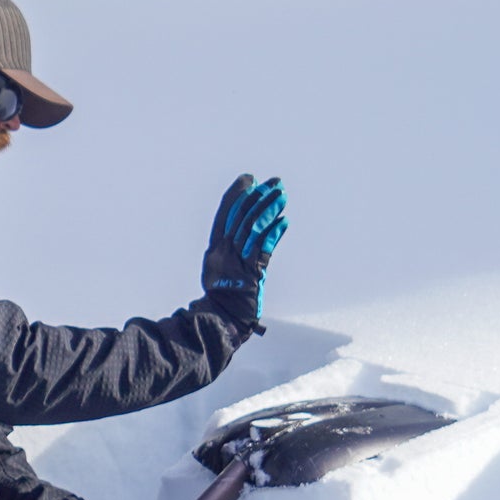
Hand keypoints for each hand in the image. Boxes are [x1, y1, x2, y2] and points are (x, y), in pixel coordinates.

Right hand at [200, 174, 287, 332]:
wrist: (220, 320)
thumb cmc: (221, 301)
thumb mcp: (218, 272)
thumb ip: (227, 254)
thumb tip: (237, 236)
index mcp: (215, 250)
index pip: (225, 214)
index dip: (237, 195)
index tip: (249, 179)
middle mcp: (224, 252)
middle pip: (242, 218)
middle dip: (259, 197)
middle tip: (274, 182)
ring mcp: (237, 262)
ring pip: (253, 229)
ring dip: (269, 210)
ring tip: (282, 195)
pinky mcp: (250, 274)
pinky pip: (263, 250)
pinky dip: (273, 234)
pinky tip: (284, 221)